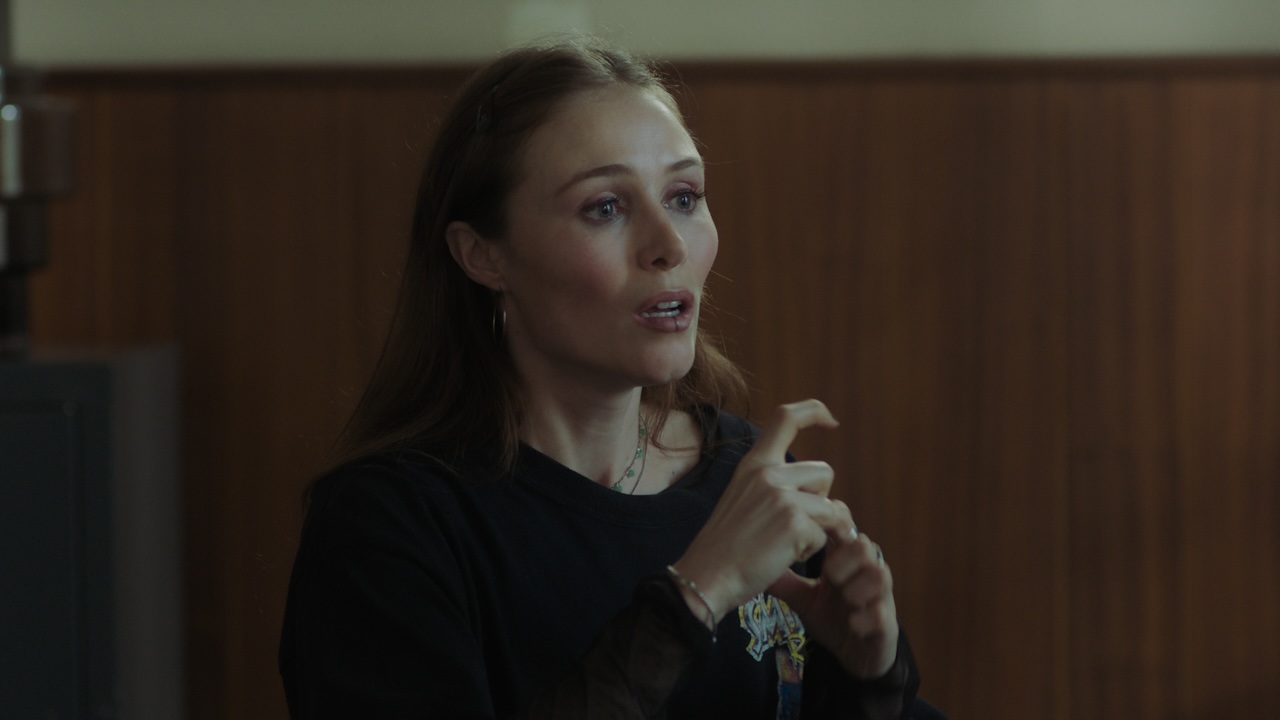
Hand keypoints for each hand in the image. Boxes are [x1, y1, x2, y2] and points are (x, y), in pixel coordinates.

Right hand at [673, 400, 844, 622]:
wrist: (706, 577)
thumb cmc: (725, 547)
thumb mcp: (741, 498)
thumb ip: (774, 484)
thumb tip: (819, 489)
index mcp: (753, 463)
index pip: (787, 417)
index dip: (815, 412)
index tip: (830, 420)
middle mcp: (768, 473)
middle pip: (825, 472)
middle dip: (822, 500)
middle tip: (799, 524)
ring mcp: (783, 496)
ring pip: (832, 507)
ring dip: (822, 529)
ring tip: (790, 544)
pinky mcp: (795, 523)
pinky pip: (826, 535)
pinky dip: (812, 550)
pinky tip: (783, 556)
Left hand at [769, 515, 899, 678]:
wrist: (855, 655)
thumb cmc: (832, 618)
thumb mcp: (803, 598)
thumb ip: (785, 579)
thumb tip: (754, 558)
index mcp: (846, 562)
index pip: (844, 529)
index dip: (830, 530)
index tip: (810, 545)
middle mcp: (867, 573)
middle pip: (864, 545)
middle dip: (845, 558)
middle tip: (829, 575)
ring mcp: (881, 597)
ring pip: (880, 574)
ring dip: (858, 586)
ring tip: (845, 599)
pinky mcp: (888, 624)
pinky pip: (883, 612)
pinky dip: (866, 617)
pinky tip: (853, 624)